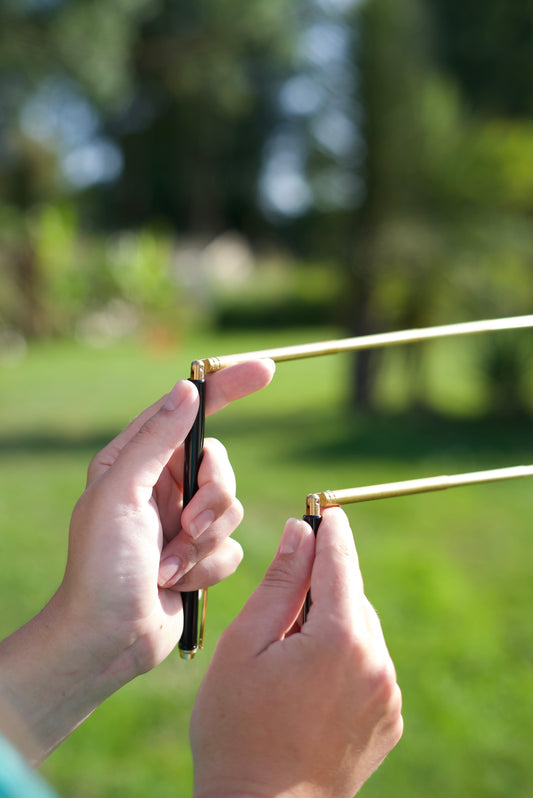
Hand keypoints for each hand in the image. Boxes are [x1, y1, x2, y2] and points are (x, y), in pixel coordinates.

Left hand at [0, 359, 273, 761]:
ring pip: (231, 509)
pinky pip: (232, 548)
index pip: (189, 411)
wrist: (107, 639)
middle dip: (211, 500)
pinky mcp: (200, 555)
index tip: (265, 370)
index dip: (227, 387)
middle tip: (187, 525)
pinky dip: (207, 569)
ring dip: (203, 544)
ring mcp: (183, 520)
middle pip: (220, 467)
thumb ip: (156, 440)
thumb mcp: (121, 495)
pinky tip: (175, 586)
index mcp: (136, 461)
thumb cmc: (101, 567)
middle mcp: (162, 485)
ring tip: (169, 568)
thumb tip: (188, 390)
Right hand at [190, 507, 402, 797]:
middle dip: (320, 590)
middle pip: (351, 596)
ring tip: (287, 662)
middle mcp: (376, 662)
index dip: (330, 531)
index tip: (324, 509)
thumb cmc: (237, 727)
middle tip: (278, 615)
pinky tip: (308, 688)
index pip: (340, 561)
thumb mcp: (246, 645)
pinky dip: (344, 659)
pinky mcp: (389, 717)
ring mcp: (387, 693)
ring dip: (332, 626)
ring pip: (361, 630)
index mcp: (340, 638)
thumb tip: (301, 530)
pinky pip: (369, 665)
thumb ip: (280, 583)